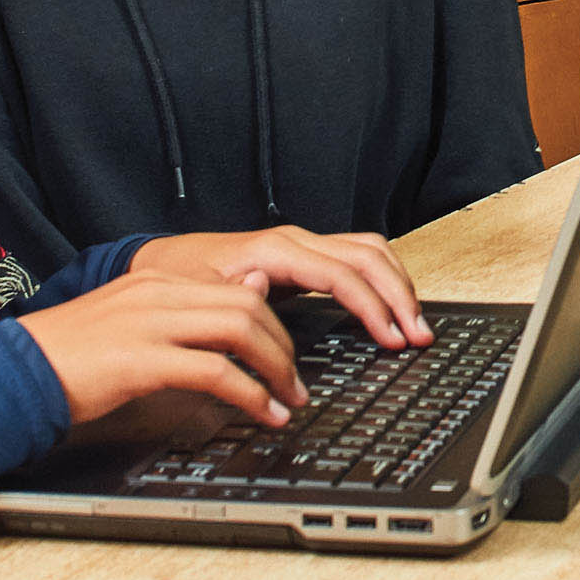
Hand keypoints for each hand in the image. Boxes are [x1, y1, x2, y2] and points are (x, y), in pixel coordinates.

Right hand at [16, 271, 309, 434]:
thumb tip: (246, 296)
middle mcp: (158, 293)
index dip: (274, 324)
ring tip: (287, 401)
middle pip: (249, 305)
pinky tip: (261, 414)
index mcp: (156, 282)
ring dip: (275, 369)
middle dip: (284, 347)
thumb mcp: (132, 324)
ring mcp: (149, 322)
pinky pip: (214, 371)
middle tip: (295, 384)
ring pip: (239, 330)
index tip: (286, 357)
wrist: (13, 371)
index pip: (237, 289)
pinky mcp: (140, 359)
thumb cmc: (70, 357)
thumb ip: (184, 314)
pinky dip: (249, 394)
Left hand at [137, 225, 428, 349]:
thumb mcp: (194, 295)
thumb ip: (230, 294)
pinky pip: (358, 259)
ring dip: (398, 286)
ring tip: (414, 324)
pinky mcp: (304, 260)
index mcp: (275, 250)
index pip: (342, 274)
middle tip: (418, 336)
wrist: (161, 265)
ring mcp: (303, 247)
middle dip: (399, 296)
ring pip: (371, 251)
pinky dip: (382, 281)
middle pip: (369, 256)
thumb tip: (264, 288)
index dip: (372, 307)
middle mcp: (296, 241)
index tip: (392, 338)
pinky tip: (389, 307)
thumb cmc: (178, 280)